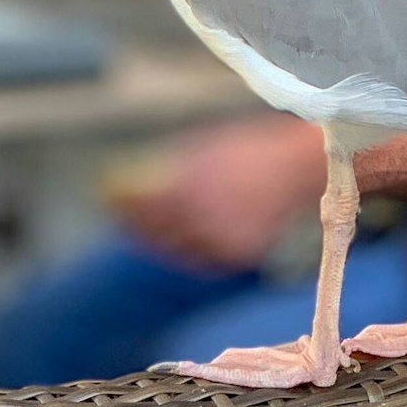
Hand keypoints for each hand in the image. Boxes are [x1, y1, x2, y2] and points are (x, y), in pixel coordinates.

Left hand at [111, 114, 328, 268]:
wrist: (298, 167)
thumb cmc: (249, 149)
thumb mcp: (202, 149)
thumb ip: (168, 170)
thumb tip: (135, 181)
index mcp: (187, 187)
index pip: (139, 205)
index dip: (120, 203)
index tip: (109, 196)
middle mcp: (199, 217)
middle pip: (152, 232)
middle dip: (138, 223)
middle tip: (128, 214)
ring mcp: (218, 239)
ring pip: (176, 249)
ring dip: (165, 238)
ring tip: (162, 225)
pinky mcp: (235, 255)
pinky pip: (202, 257)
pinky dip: (194, 249)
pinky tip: (194, 234)